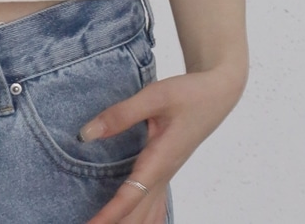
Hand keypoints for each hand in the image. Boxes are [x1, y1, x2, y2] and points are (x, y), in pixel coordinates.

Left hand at [81, 67, 245, 223]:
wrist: (217, 94)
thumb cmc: (188, 93)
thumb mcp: (154, 97)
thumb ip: (120, 115)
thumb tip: (86, 134)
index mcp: (160, 160)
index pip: (131, 196)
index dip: (110, 215)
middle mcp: (164, 174)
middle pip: (138, 214)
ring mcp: (167, 175)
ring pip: (148, 214)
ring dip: (127, 223)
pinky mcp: (167, 171)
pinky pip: (155, 206)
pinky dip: (143, 219)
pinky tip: (132, 222)